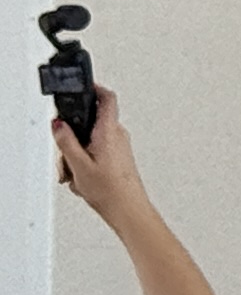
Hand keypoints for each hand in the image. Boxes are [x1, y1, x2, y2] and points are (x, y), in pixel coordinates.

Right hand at [53, 87, 150, 223]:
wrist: (129, 209)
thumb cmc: (110, 190)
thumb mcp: (79, 165)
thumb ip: (66, 142)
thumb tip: (58, 124)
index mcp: (109, 131)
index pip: (106, 98)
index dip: (94, 87)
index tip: (83, 85)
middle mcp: (117, 135)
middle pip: (89, 123)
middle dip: (72, 138)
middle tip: (67, 158)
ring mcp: (119, 145)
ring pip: (89, 140)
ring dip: (77, 155)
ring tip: (77, 173)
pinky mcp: (118, 156)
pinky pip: (95, 151)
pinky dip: (84, 162)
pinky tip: (83, 178)